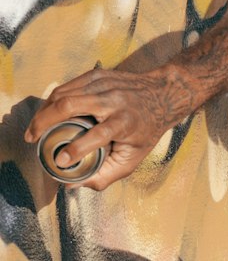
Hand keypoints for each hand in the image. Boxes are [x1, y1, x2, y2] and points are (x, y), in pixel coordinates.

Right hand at [24, 65, 175, 190]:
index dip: (77, 149)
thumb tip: (72, 184)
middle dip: (44, 122)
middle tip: (31, 139)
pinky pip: (67, 86)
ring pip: (63, 94)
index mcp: (125, 122)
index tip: (60, 161)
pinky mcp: (98, 75)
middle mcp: (113, 100)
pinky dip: (52, 100)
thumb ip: (105, 175)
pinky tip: (45, 112)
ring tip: (34, 128)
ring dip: (43, 111)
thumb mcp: (134, 157)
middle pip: (70, 106)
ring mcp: (104, 84)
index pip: (97, 135)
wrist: (163, 95)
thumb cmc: (147, 130)